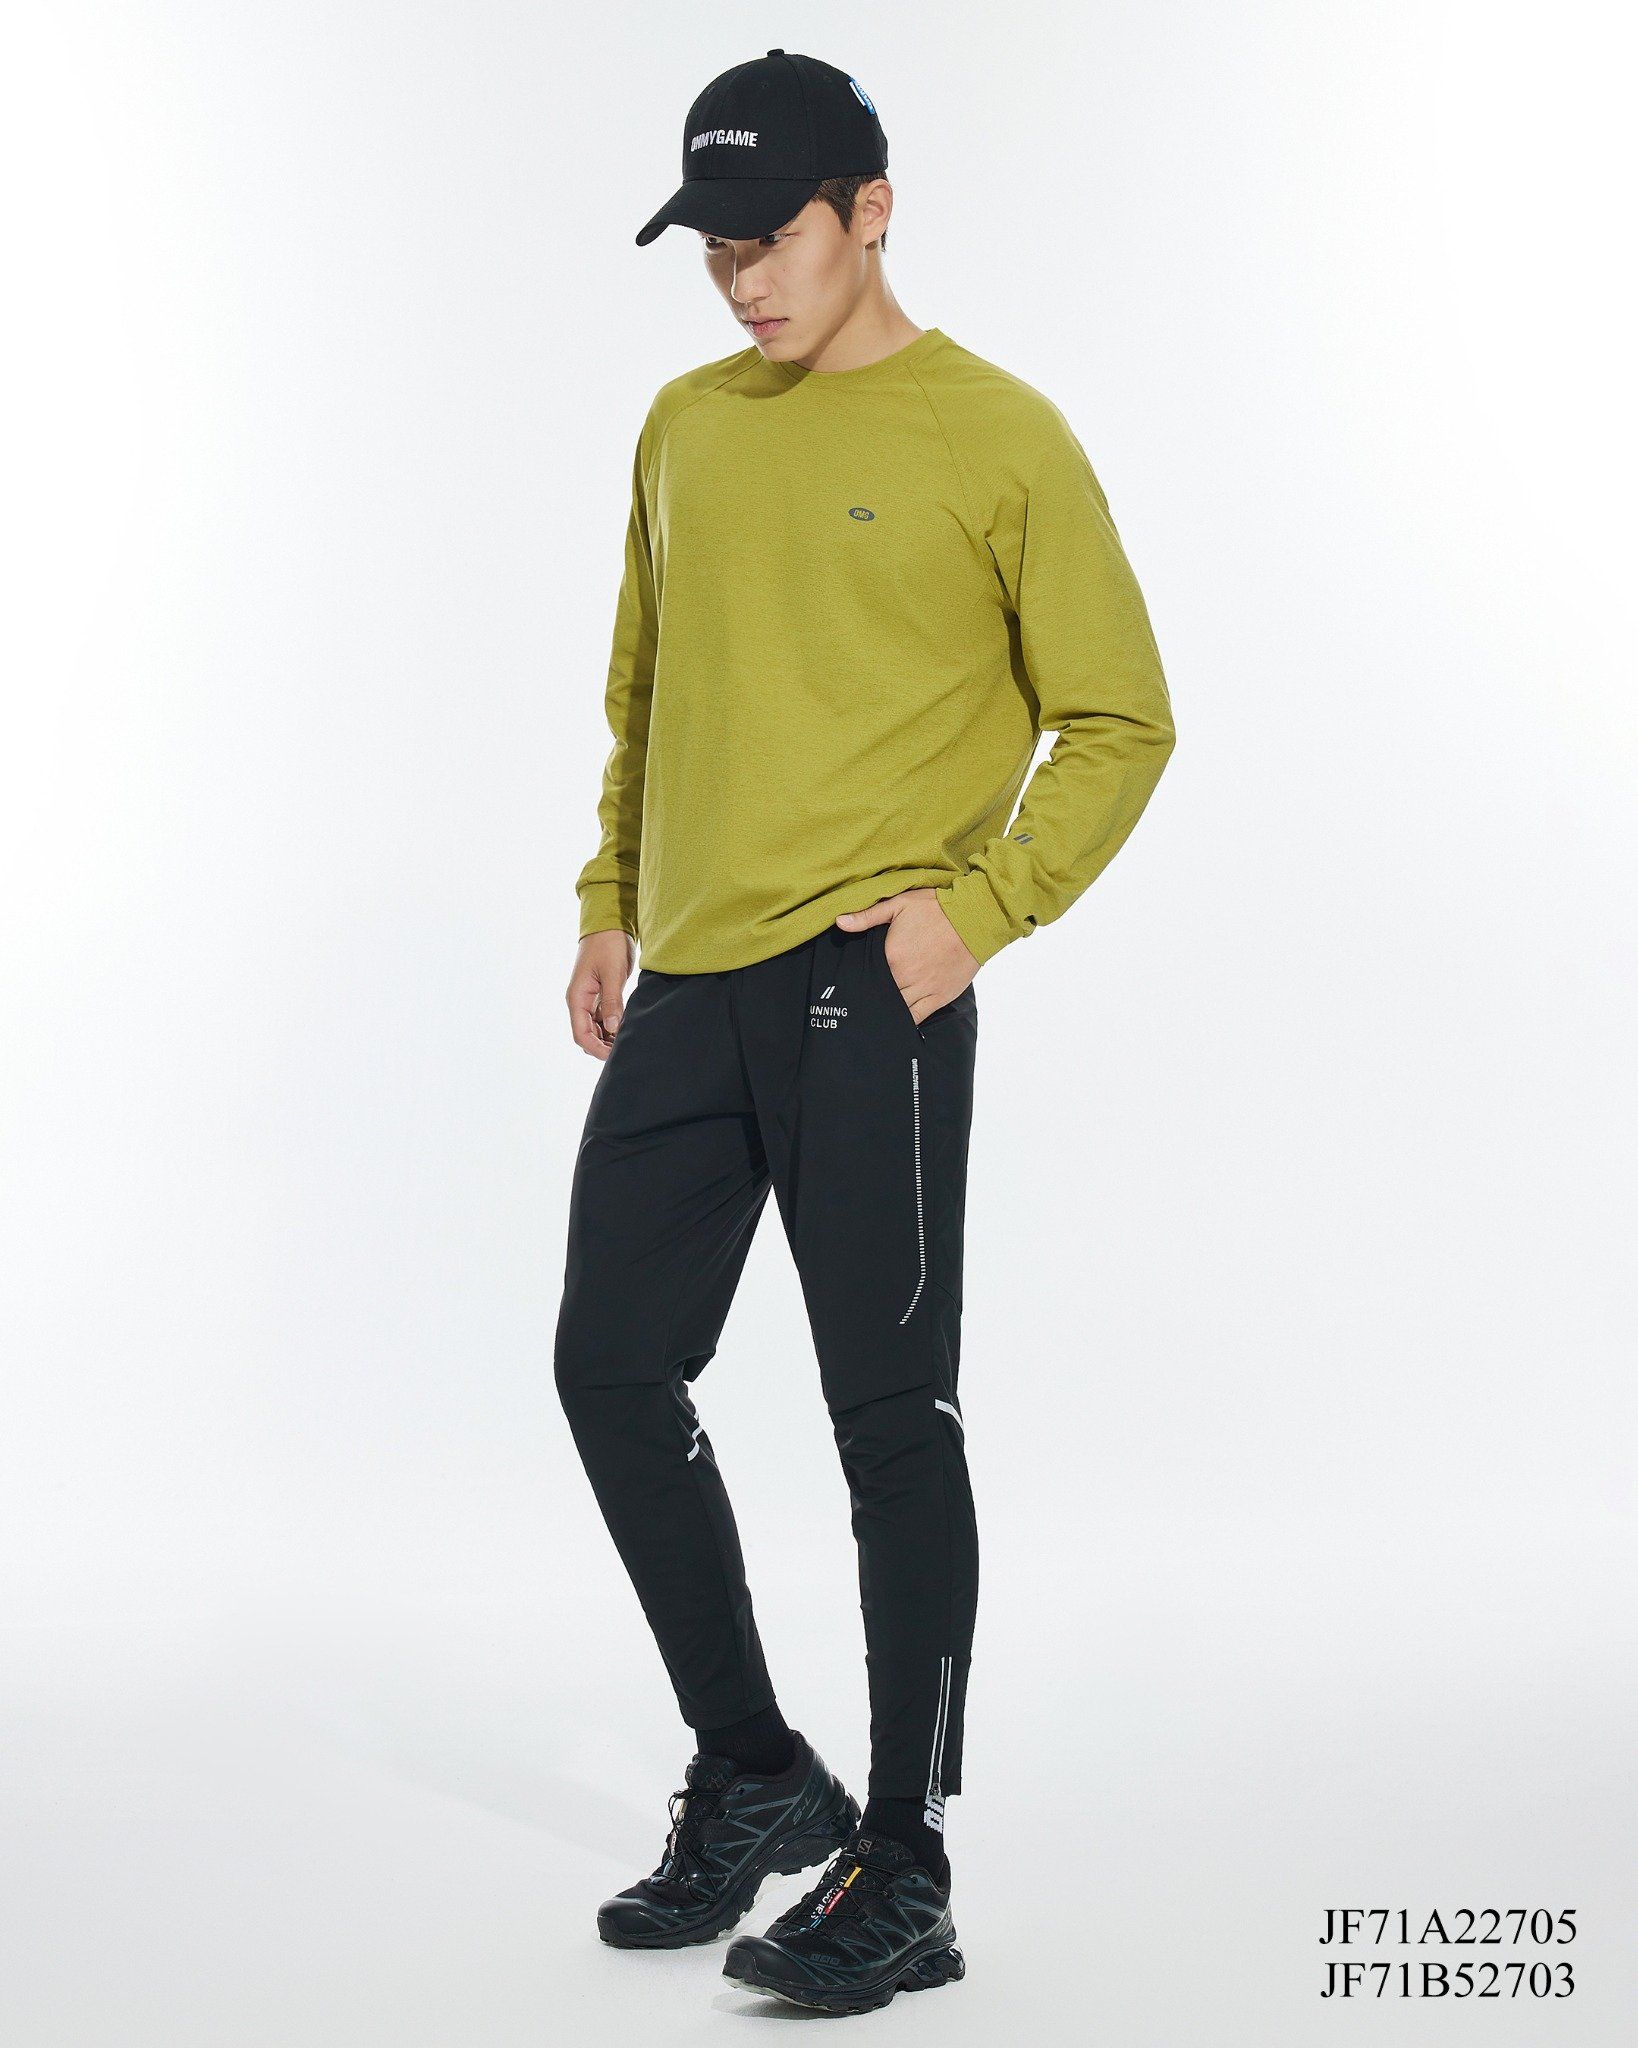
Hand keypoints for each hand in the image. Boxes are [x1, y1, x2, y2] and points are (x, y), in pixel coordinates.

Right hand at [568, 929, 635, 1058]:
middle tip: (624, 1050)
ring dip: (607, 1038)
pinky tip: (625, 1029)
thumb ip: (611, 1002)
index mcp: (577, 998)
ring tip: (627, 1041)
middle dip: (602, 1047)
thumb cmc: (608, 945)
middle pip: (586, 1035)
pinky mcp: (599, 996)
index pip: (581, 1034)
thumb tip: (611, 1029)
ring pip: (595, 1029)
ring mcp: (589, 1000)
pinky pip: (602, 1019)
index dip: (595, 1048)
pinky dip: (612, 1027)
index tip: (614, 1055)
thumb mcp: (612, 974)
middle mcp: (579, 1002)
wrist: (609, 925)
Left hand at [835, 888, 978, 1025]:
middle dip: (870, 998)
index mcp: (890, 956)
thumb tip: (839, 922)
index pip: (866, 975)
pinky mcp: (938, 997)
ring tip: (874, 1017)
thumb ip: (867, 916)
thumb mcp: (899, 904)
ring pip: (896, 1009)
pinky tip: (896, 1025)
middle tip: (860, 1004)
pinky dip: (905, 1023)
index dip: (859, 981)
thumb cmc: (936, 908)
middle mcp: (904, 977)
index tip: (851, 985)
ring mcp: (922, 989)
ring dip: (885, 1012)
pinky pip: (917, 1017)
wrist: (974, 918)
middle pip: (879, 994)